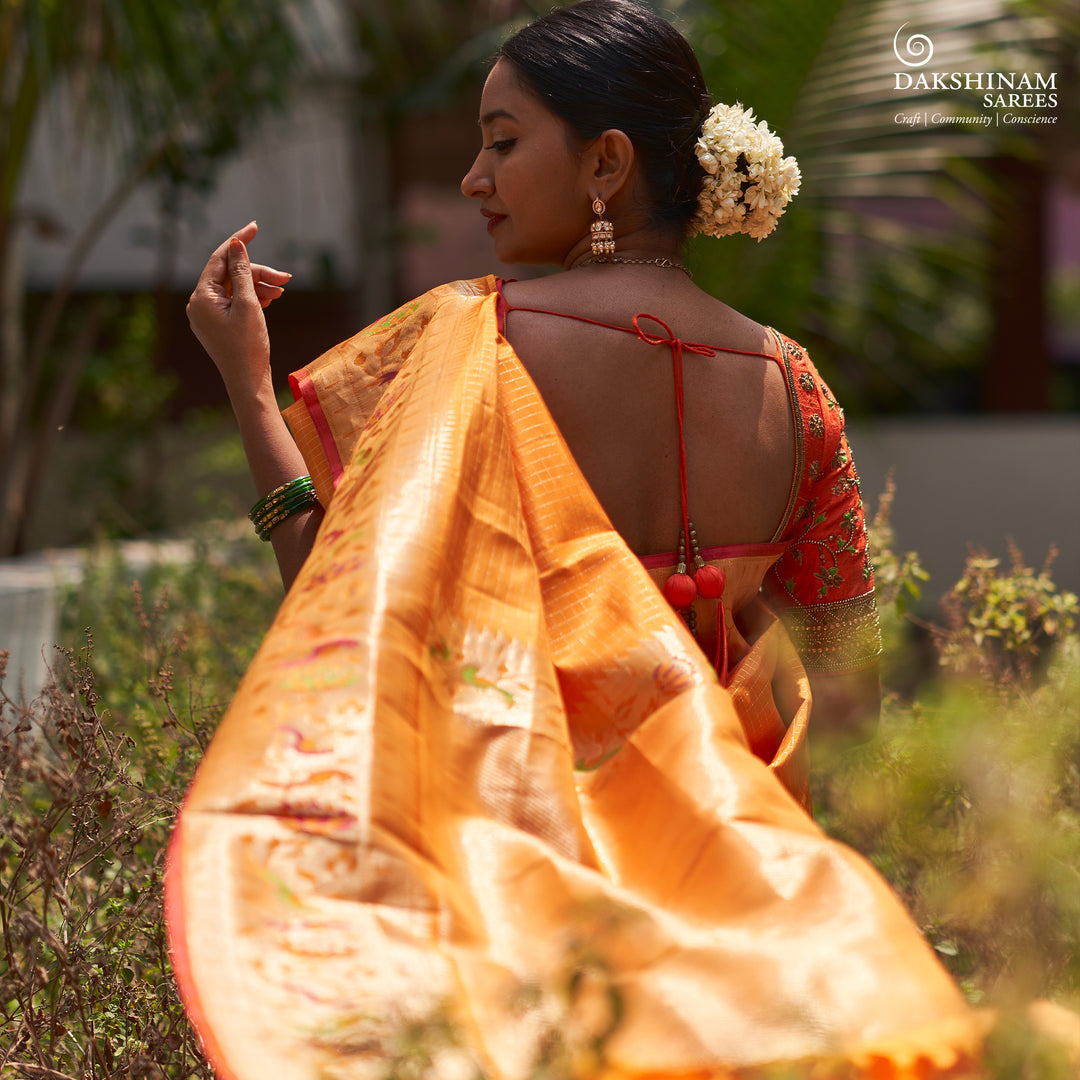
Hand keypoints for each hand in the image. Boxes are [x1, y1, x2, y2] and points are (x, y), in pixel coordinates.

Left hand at [186, 222, 291, 396]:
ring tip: (281, 292)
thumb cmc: (249, 346)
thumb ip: (241, 272)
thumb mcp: (249, 304)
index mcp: (201, 297)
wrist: (248, 382)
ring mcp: (208, 315)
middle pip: (230, 275)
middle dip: (258, 273)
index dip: (238, 242)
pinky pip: (235, 302)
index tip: (255, 226)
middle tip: (285, 278)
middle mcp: (200, 304)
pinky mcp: (218, 325)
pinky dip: (253, 298)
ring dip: (259, 286)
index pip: (219, 258)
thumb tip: (236, 245)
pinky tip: (271, 300)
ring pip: (235, 288)